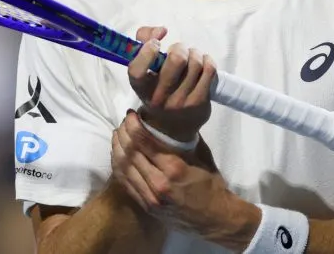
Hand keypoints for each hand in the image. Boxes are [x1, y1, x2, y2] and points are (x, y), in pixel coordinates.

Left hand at [110, 111, 258, 247]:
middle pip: (131, 154)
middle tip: (123, 123)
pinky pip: (126, 184)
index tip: (131, 114)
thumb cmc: (213, 186)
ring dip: (117, 149)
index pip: (144, 143)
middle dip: (123, 134)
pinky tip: (118, 156)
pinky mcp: (147, 207)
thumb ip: (186, 142)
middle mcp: (159, 183)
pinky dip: (119, 167)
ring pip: (124, 169)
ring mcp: (151, 198)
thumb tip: (172, 123)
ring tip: (117, 135)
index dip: (134, 126)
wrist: (215, 219)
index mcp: (174, 169)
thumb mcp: (203, 158)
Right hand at [128, 26, 216, 141]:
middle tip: (178, 52)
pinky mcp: (199, 102)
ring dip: (194, 53)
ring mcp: (181, 101)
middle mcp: (159, 98)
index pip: (137, 70)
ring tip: (191, 58)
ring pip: (195, 63)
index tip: (156, 43)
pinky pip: (209, 70)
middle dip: (180, 48)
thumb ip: (143, 43)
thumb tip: (160, 30)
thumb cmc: (158, 89)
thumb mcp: (146, 72)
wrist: (173, 127)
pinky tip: (203, 64)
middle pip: (176, 59)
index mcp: (141, 89)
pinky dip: (207, 61)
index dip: (147, 51)